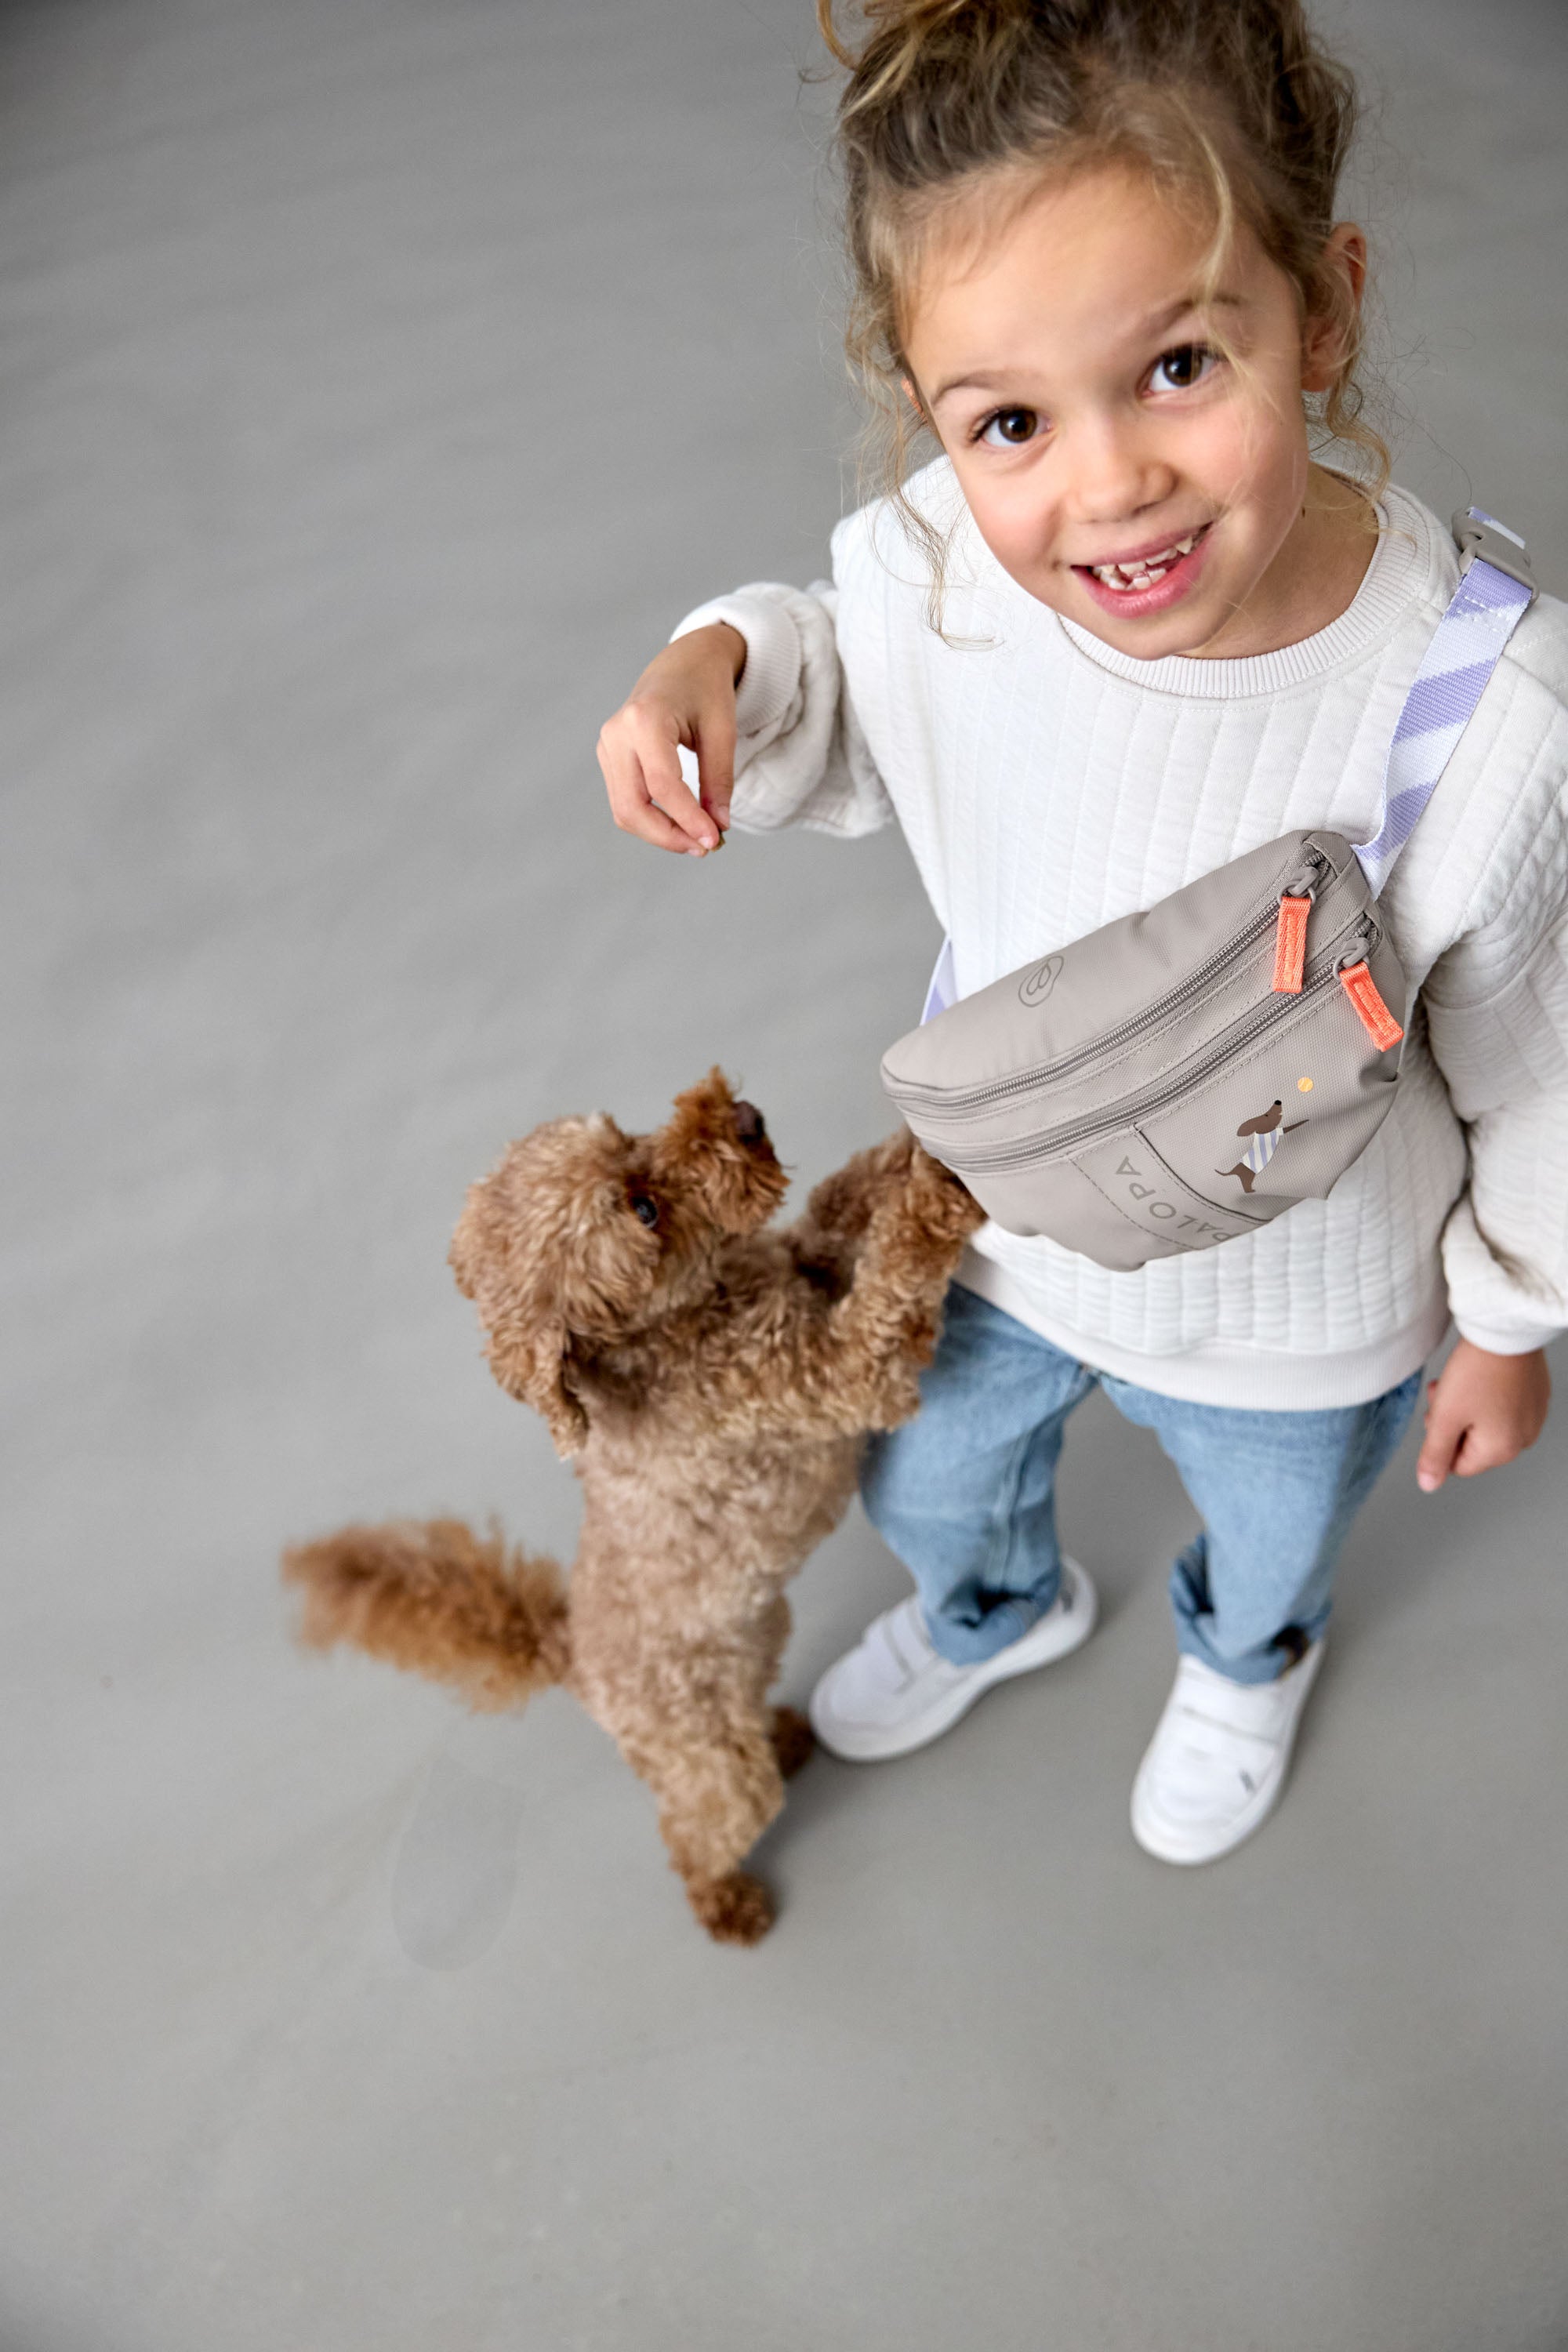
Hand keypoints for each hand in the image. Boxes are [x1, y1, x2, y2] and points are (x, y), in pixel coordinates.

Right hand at [596, 623, 745, 855]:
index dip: (688, 819)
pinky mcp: (609, 758)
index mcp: (645, 718)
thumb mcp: (723, 731)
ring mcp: (607, 746)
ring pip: (624, 811)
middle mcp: (617, 733)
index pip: (663, 785)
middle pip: (632, 806)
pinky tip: (680, 824)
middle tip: (704, 848)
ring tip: (696, 840)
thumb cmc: (706, 691)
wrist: (682, 664)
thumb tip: (718, 827)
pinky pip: (625, 802)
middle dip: (668, 836)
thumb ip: (719, 781)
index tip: (715, 841)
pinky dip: (651, 820)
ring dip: (659, 834)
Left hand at [1415, 1338, 1549, 1491]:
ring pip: (1484, 1423)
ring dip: (1464, 1407)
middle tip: (1445, 1394)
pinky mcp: (1534, 1396)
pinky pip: (1502, 1407)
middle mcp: (1523, 1438)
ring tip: (1459, 1381)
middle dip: (1451, 1421)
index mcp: (1502, 1450)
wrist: (1504, 1330)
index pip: (1458, 1465)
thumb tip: (1428, 1484)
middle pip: (1471, 1444)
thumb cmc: (1477, 1371)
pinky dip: (1485, 1395)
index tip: (1438, 1413)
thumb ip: (1435, 1455)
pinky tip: (1479, 1375)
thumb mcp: (1445, 1417)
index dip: (1440, 1440)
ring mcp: (1532, 1416)